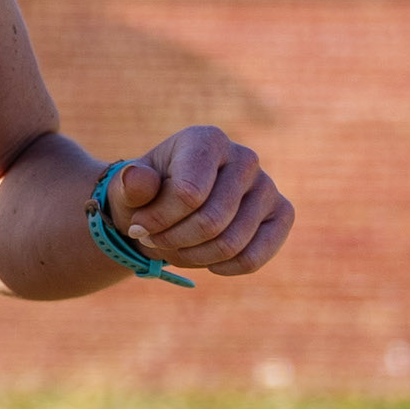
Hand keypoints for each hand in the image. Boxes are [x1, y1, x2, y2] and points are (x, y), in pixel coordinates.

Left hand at [107, 129, 292, 278]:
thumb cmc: (148, 196)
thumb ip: (131, 185)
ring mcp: (267, 185)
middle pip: (211, 222)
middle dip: (174, 242)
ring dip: (193, 257)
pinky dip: (226, 268)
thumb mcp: (128, 190)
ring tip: (175, 249)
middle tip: (154, 242)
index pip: (188, 194)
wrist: (168, 209)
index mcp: (207, 140)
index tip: (139, 226)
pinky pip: (256, 256)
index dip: (158, 221)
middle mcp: (244, 157)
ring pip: (231, 244)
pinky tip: (208, 261)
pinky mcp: (282, 213)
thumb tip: (137, 179)